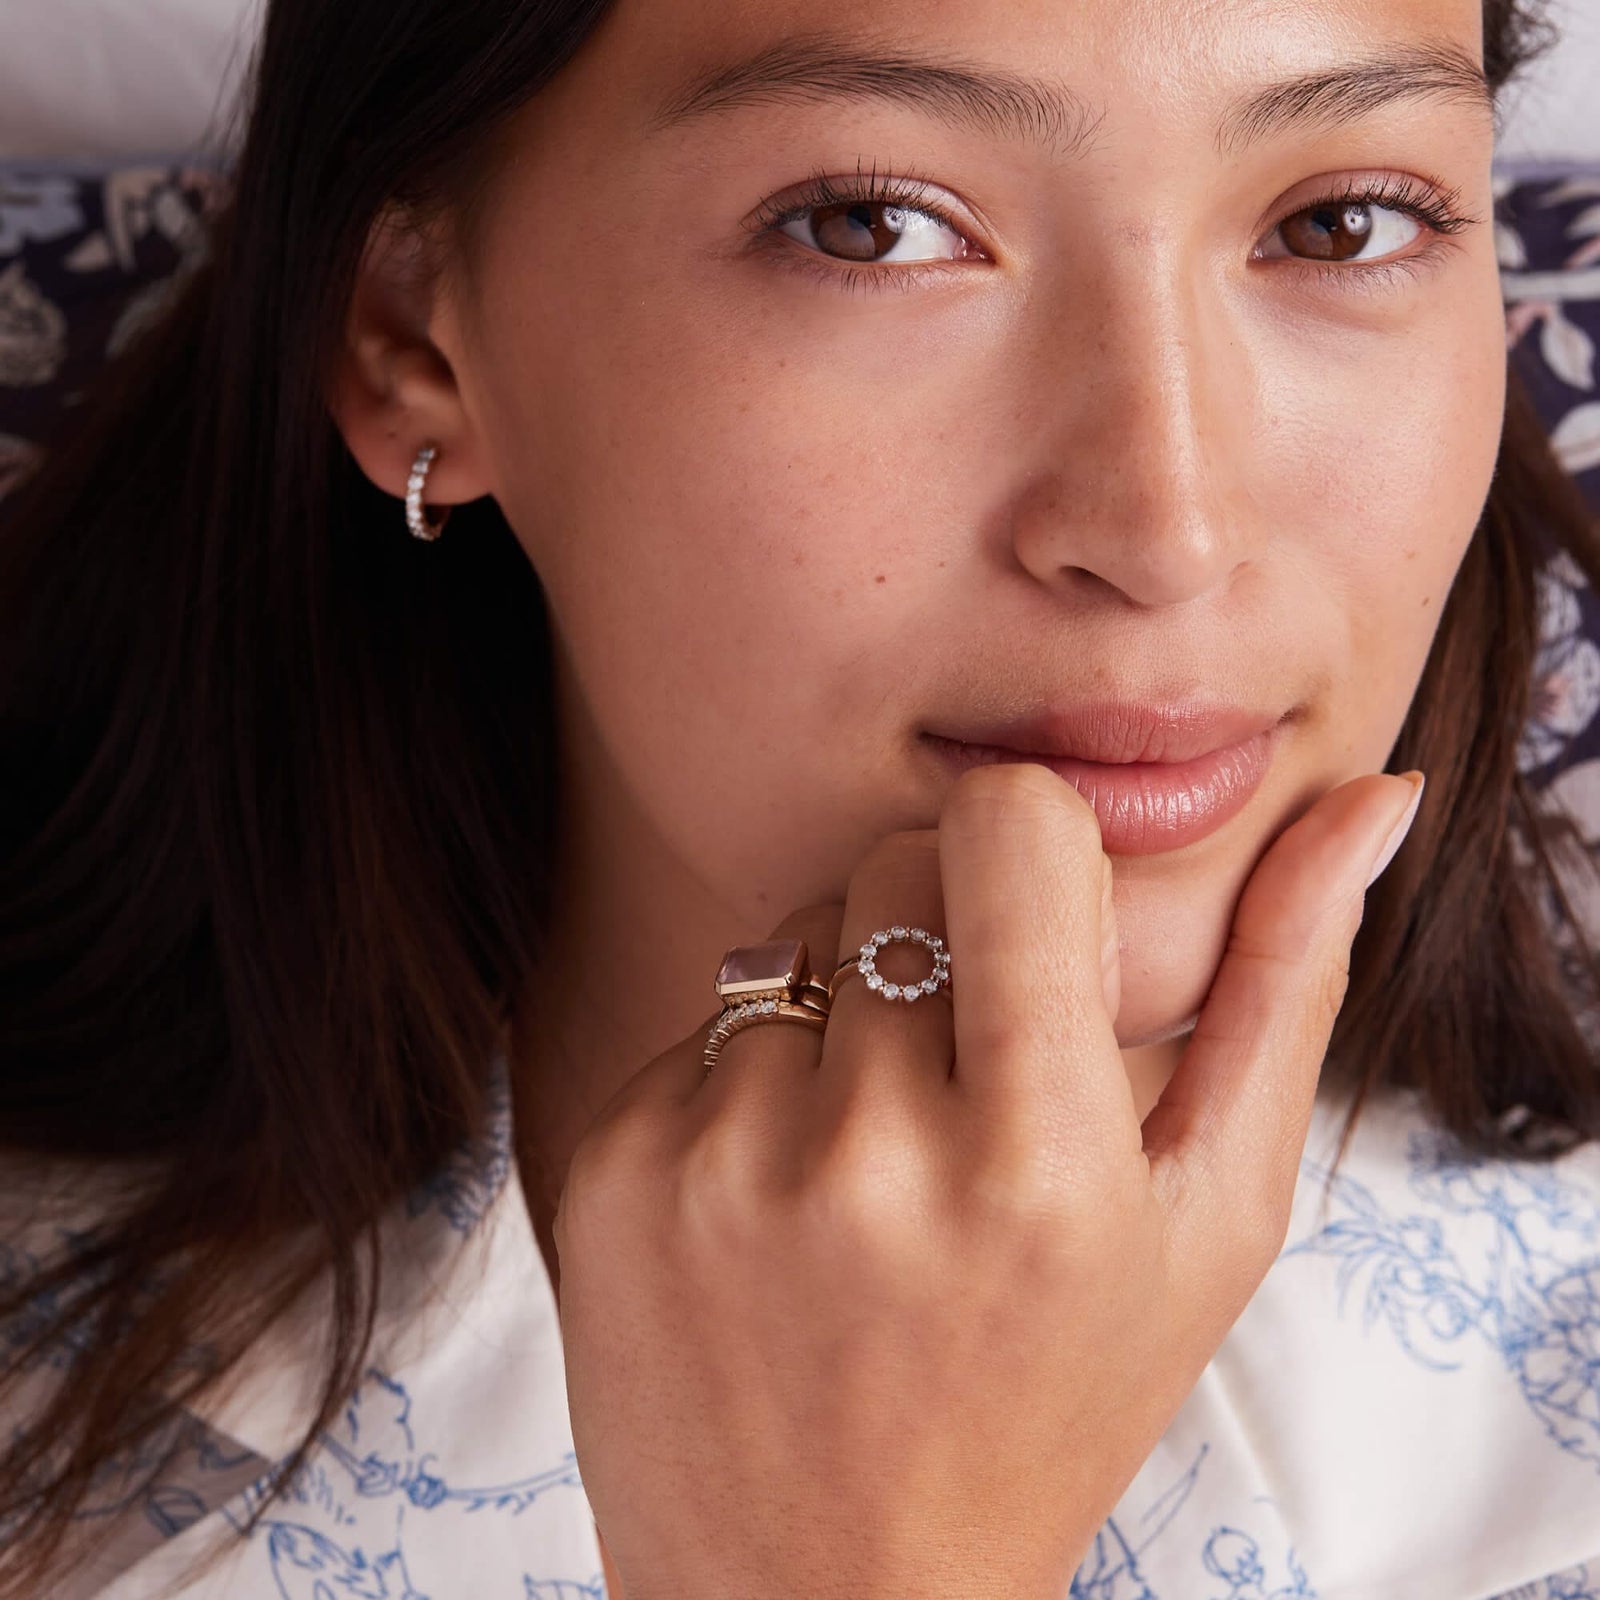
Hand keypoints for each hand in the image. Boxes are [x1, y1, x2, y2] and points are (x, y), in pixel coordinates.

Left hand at [553, 762, 1424, 1599]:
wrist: (828, 1593)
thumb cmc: (1054, 1403)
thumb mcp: (1212, 1222)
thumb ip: (1284, 993)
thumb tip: (1370, 799)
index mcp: (1040, 1162)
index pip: (1007, 826)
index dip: (1032, 850)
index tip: (1042, 928)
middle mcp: (865, 1157)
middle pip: (892, 860)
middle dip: (940, 927)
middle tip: (964, 1067)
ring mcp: (718, 1164)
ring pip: (797, 935)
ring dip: (846, 1012)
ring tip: (874, 1160)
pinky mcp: (613, 1171)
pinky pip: (702, 1025)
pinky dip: (752, 1083)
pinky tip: (782, 1203)